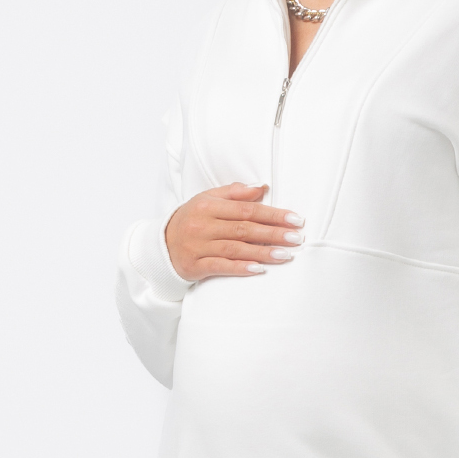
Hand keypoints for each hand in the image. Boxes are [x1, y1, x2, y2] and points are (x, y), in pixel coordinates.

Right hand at [164, 183, 302, 280]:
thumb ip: (234, 193)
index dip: (273, 214)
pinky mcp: (194, 266)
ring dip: (262, 252)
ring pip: (234, 249)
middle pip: (243, 229)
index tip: (295, 219)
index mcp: (208, 206)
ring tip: (286, 255)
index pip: (246, 209)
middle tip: (297, 238)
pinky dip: (240, 268)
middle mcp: (202, 225)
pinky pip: (220, 267)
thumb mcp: (207, 200)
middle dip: (273, 234)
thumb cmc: (191, 219)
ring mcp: (197, 247)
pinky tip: (258, 269)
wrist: (161, 245)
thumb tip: (262, 187)